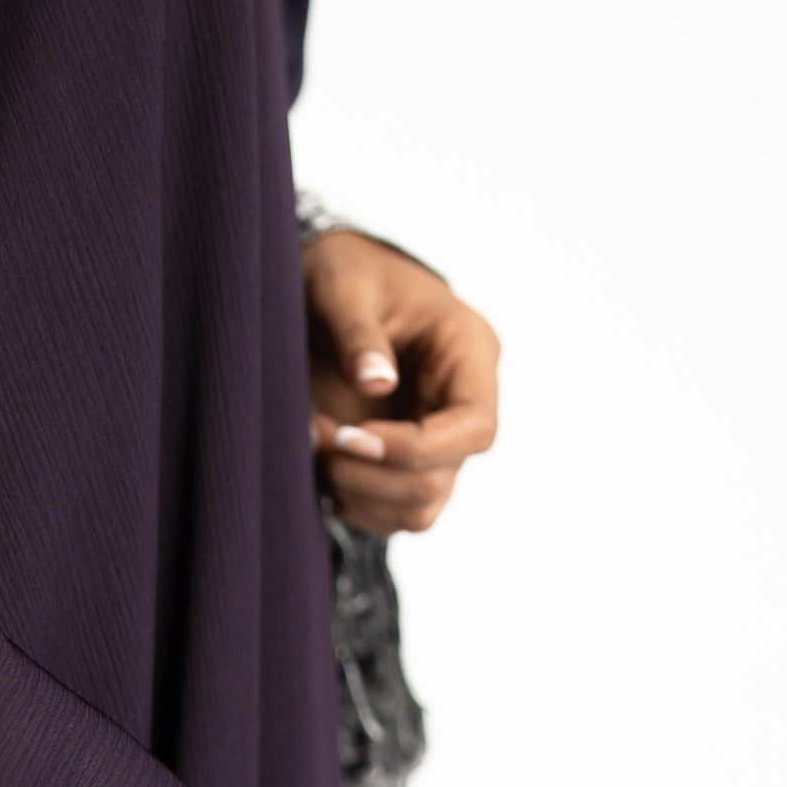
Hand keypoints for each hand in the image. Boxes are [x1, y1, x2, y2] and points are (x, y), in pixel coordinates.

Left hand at [302, 229, 499, 537]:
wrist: (330, 284)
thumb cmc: (345, 272)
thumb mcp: (343, 285)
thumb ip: (359, 332)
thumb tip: (377, 383)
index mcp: (468, 353)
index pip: (474, 426)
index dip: (416, 449)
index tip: (349, 437)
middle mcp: (462, 402)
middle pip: (441, 477)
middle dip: (371, 472)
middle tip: (314, 435)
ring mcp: (437, 439)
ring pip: (420, 508)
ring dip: (358, 493)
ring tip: (312, 446)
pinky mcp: (406, 463)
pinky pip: (394, 514)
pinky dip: (353, 504)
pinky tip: (318, 466)